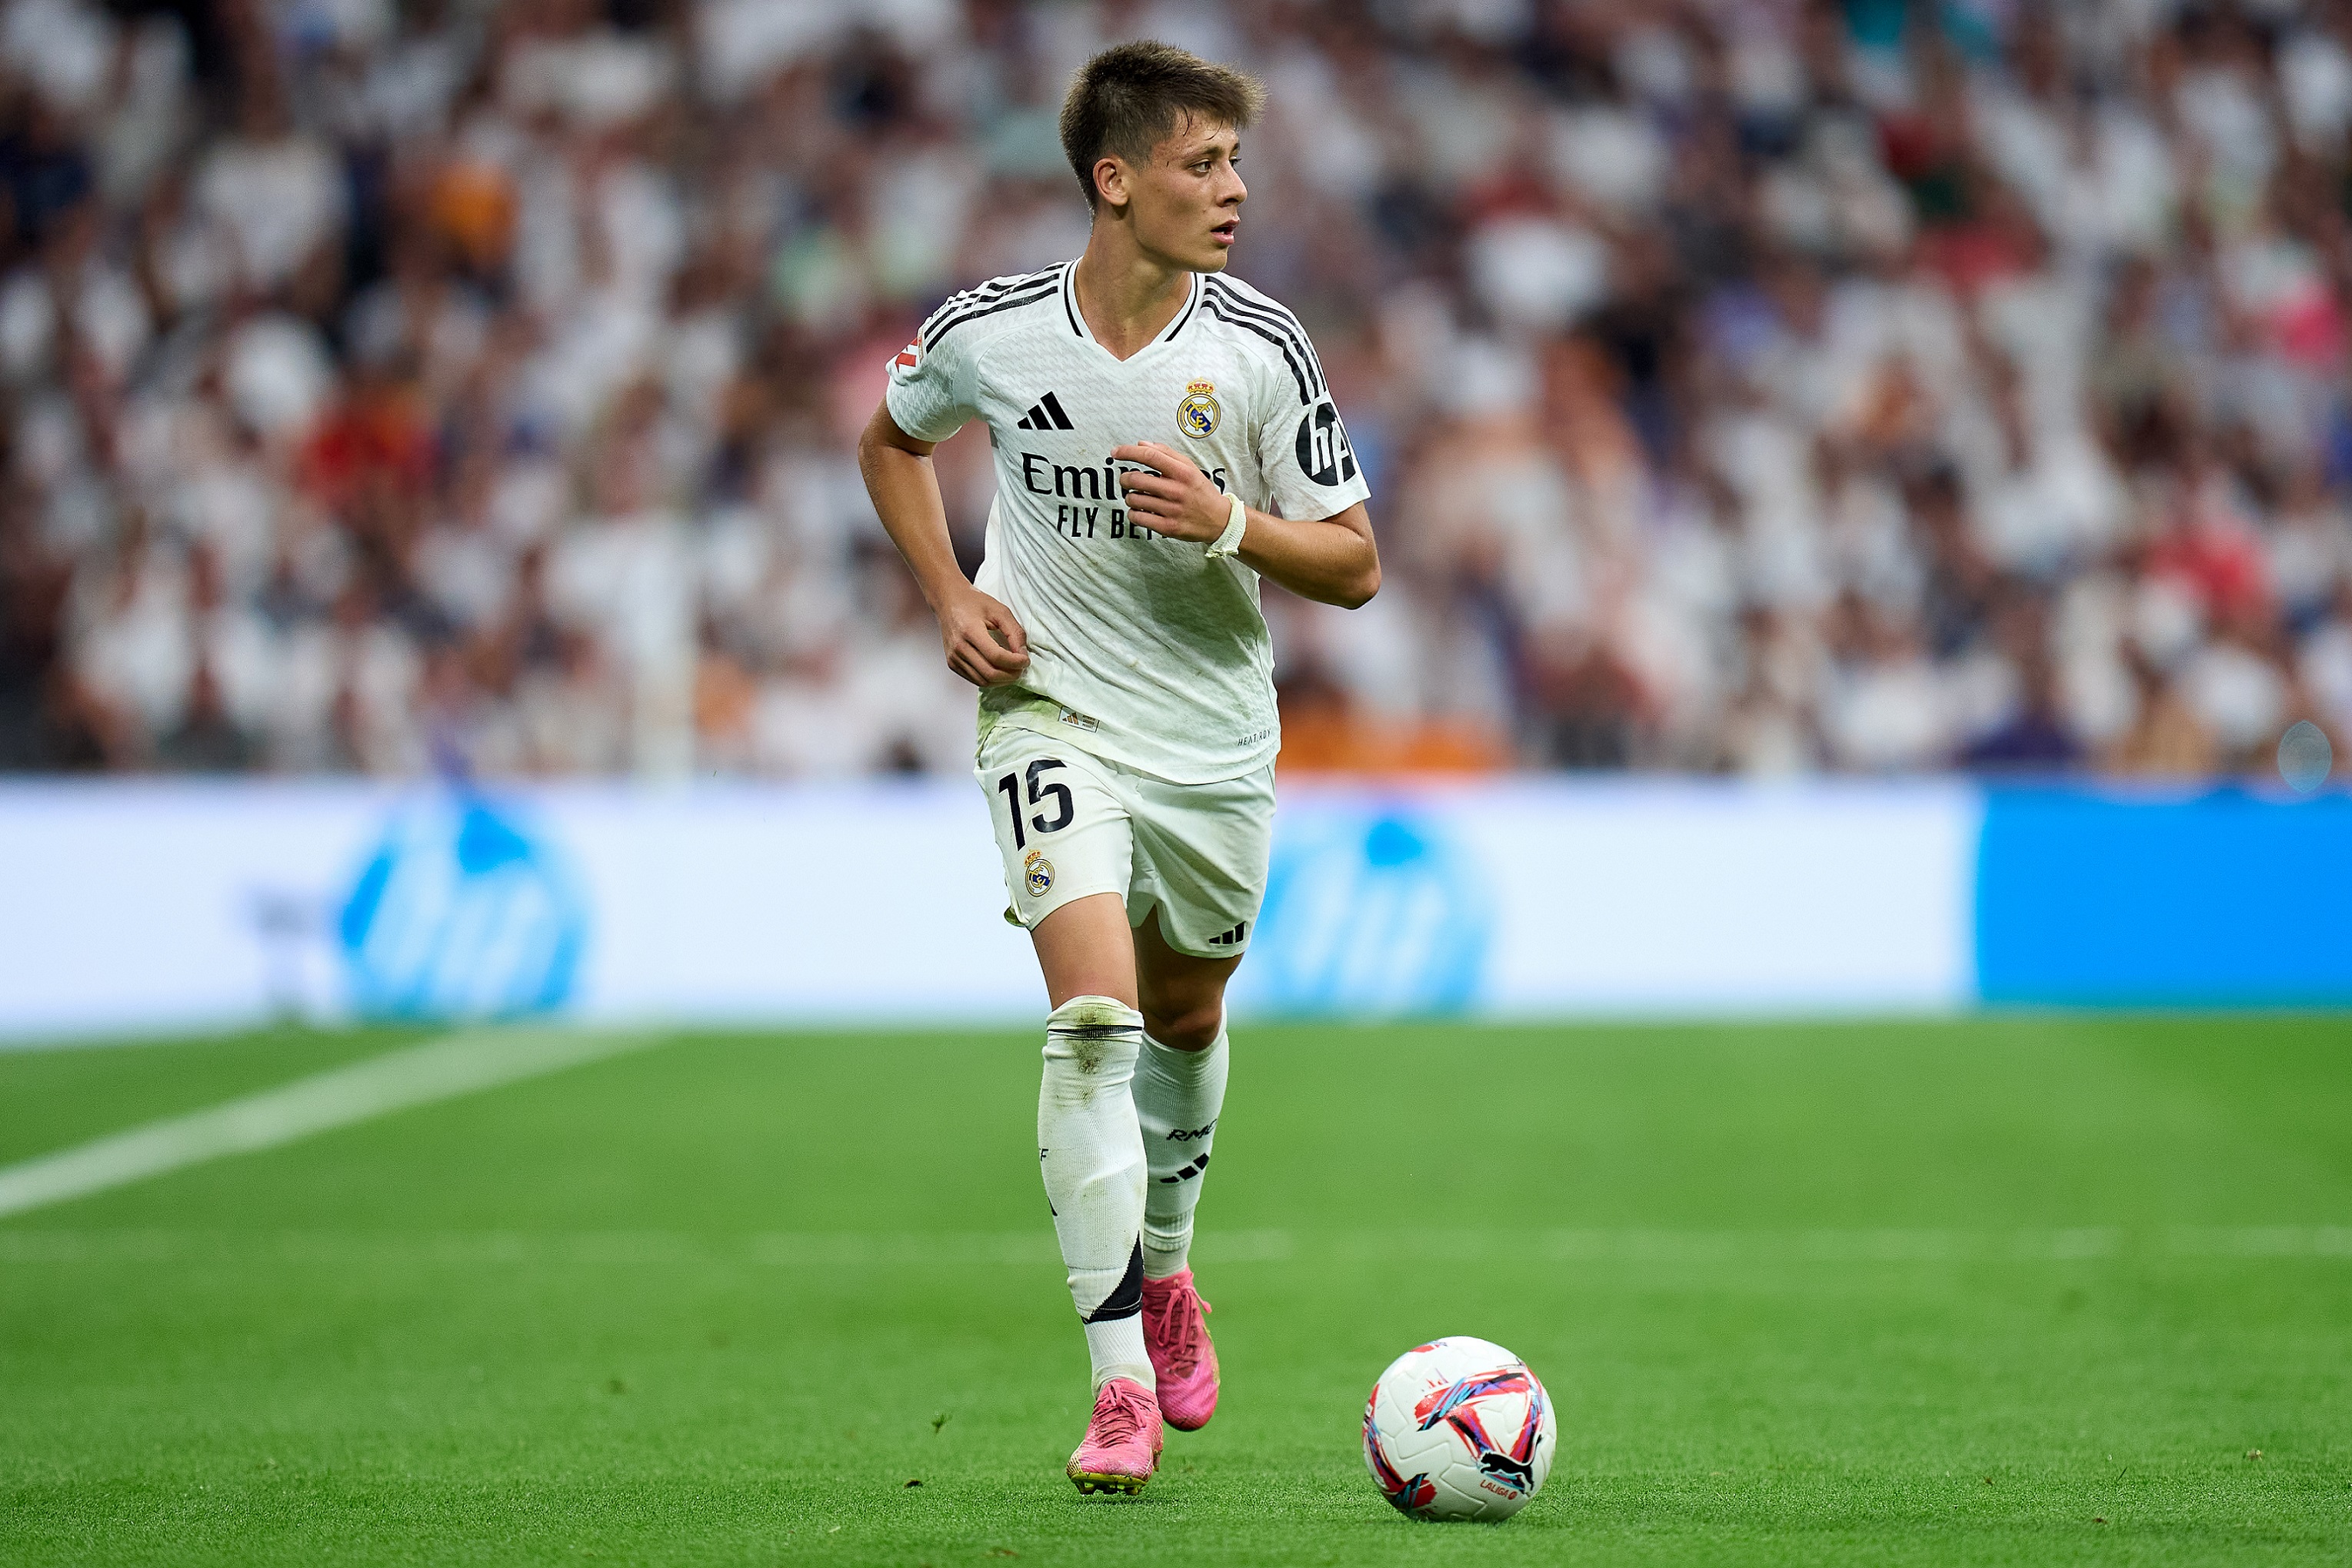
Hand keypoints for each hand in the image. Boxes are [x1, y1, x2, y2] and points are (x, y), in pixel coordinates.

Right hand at [936, 584, 1029, 687]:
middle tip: (1021, 668)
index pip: (996, 656)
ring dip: (1002, 680)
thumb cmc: (972, 603)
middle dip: (1011, 675)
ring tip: (1013, 670)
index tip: (1025, 660)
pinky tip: (1000, 671)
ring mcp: (954, 657)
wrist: (949, 602)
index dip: (1015, 662)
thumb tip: (1022, 654)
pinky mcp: (952, 664)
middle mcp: (959, 647)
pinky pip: (975, 680)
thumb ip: (1015, 632)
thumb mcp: (1000, 611)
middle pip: (990, 673)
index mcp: (970, 630)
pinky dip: (991, 679)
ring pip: (983, 681)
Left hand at [1113, 441, 1231, 543]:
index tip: (1115, 453)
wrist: (1220, 521)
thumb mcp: (1190, 468)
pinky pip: (1137, 518)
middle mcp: (1177, 490)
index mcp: (1183, 472)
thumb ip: (1166, 453)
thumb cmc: (1201, 491)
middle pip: (1136, 479)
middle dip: (1125, 478)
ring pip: (1134, 499)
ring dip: (1130, 497)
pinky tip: (1140, 510)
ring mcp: (1172, 510)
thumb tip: (1141, 444)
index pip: (1150, 456)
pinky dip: (1133, 513)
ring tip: (1137, 497)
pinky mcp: (1168, 528)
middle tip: (1127, 480)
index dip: (1128, 452)